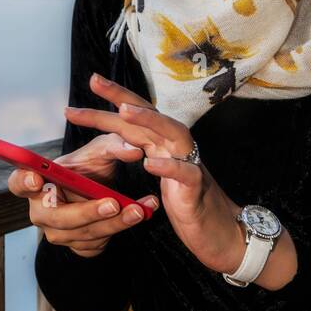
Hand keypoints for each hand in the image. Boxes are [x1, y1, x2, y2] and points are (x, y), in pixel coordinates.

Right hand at [7, 123, 158, 257]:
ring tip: (138, 209)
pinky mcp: (77, 246)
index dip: (23, 182)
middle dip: (87, 212)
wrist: (103, 190)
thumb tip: (133, 150)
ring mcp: (58, 232)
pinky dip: (120, 230)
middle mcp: (42, 211)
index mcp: (38, 182)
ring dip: (114, 223)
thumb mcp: (100, 151)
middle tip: (112, 204)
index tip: (35, 178)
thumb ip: (113, 146)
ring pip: (84, 233)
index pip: (18, 183)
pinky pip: (97, 244)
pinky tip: (140, 214)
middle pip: (58, 217)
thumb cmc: (90, 167)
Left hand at [64, 73, 247, 274]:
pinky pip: (184, 173)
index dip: (113, 97)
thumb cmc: (186, 198)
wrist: (219, 230)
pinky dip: (168, 167)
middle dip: (121, 95)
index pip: (135, 115)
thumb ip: (142, 147)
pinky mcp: (196, 188)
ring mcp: (188, 163)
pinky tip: (149, 164)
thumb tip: (117, 132)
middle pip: (148, 113)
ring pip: (170, 133)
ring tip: (123, 111)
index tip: (92, 81)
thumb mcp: (158, 167)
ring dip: (147, 120)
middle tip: (94, 80)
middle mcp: (174, 145)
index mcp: (161, 141)